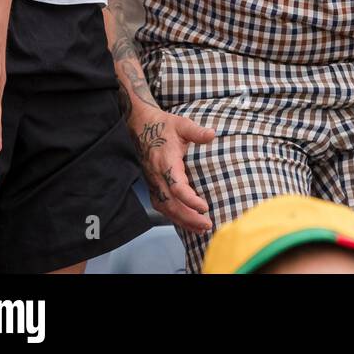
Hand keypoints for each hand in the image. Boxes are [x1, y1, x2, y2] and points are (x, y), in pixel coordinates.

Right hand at [128, 106, 216, 232]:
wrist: (141, 127)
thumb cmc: (164, 126)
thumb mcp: (182, 125)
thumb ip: (196, 132)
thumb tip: (212, 134)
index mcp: (165, 162)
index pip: (176, 187)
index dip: (190, 200)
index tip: (205, 207)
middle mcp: (157, 176)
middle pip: (171, 204)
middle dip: (189, 217)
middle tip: (207, 225)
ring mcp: (153, 182)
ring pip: (165, 208)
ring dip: (182, 220)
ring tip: (200, 229)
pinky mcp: (152, 185)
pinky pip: (161, 206)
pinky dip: (173, 216)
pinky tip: (186, 222)